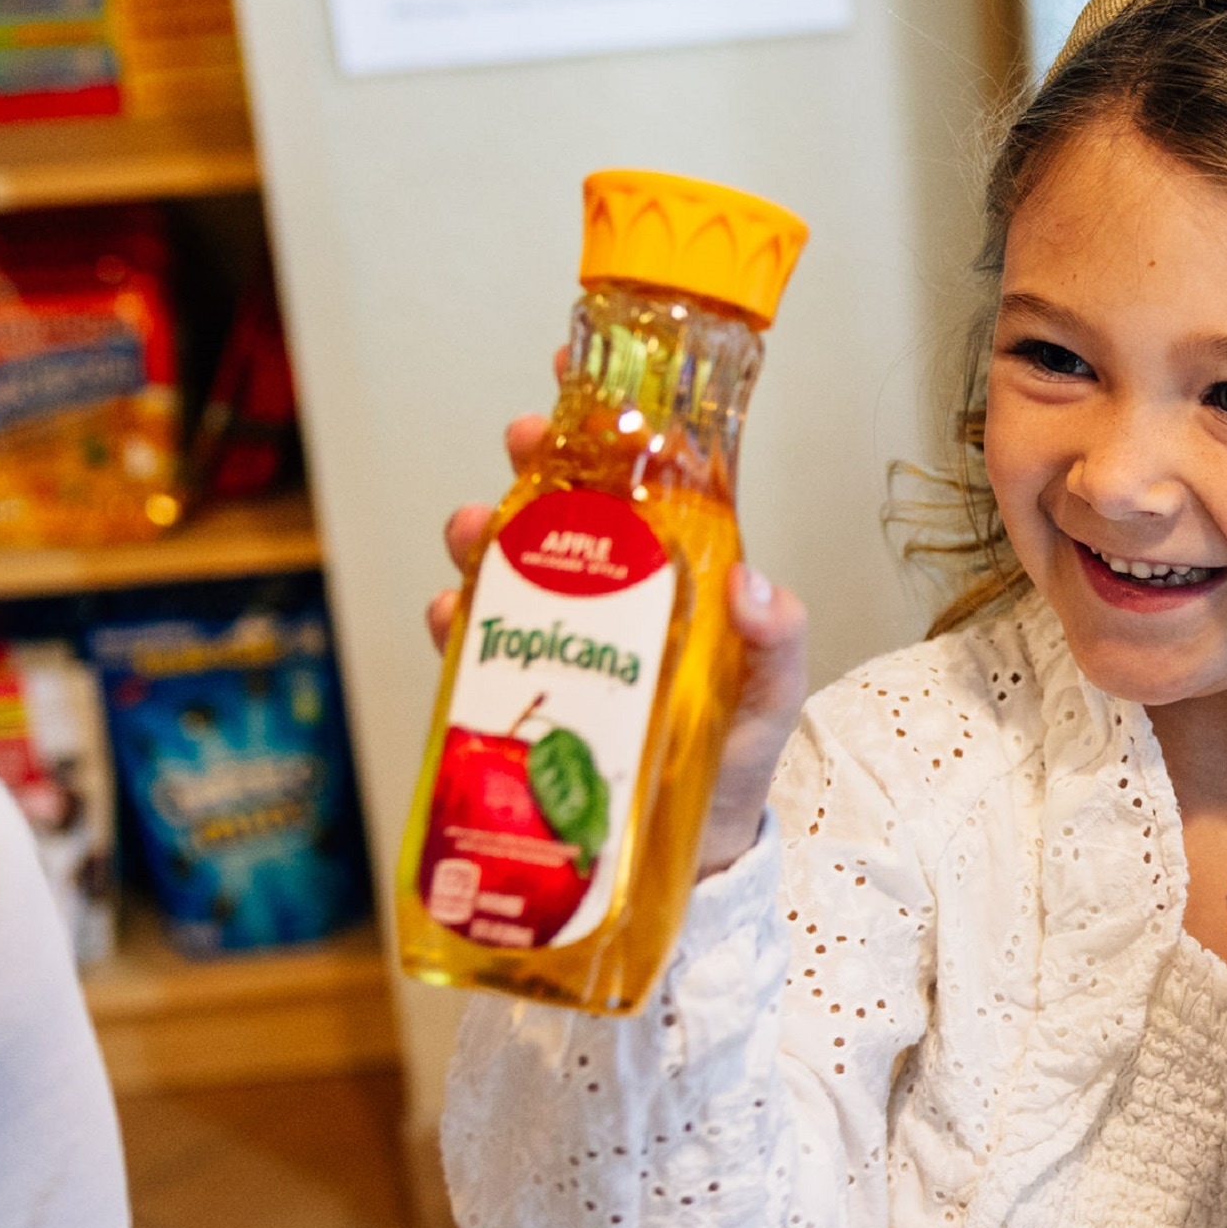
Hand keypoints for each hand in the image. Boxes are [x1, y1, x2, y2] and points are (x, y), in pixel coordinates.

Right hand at [428, 415, 811, 877]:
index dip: (604, 421)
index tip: (575, 373)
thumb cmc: (737, 760)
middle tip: (520, 442)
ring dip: (481, 538)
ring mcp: (560, 641)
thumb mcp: (772, 696)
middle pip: (559, 508)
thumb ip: (776, 642)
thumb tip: (757, 586)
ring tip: (473, 533)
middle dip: (530, 465)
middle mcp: (609, 595)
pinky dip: (455, 625)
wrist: (696, 854)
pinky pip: (476, 647)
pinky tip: (450, 617)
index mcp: (673, 574)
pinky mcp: (522, 695)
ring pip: (507, 566)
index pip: (639, 480)